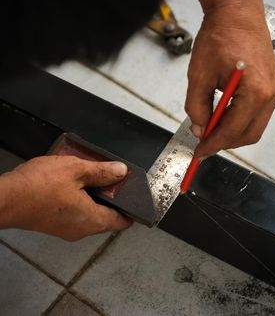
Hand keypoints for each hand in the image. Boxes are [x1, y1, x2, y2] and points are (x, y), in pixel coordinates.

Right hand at [0, 156, 132, 240]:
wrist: (2, 199)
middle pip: (106, 218)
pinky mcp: (52, 224)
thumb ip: (102, 172)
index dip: (131, 211)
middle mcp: (80, 230)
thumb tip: (121, 172)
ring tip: (91, 178)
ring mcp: (65, 229)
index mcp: (91, 220)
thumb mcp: (76, 170)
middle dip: (111, 200)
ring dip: (93, 198)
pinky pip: (74, 214)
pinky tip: (72, 184)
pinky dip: (78, 201)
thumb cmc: (36, 187)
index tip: (135, 200)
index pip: (121, 223)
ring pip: (89, 215)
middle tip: (113, 181)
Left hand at [185, 0, 274, 158]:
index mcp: (255, 92)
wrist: (238, 13)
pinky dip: (240, 120)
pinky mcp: (273, 88)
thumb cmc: (221, 36)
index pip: (233, 131)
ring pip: (254, 127)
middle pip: (248, 135)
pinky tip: (224, 113)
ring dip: (233, 132)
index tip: (199, 153)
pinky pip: (258, 114)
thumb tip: (200, 128)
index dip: (213, 145)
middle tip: (204, 142)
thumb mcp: (199, 74)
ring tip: (211, 125)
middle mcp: (271, 95)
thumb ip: (197, 106)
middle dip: (225, 142)